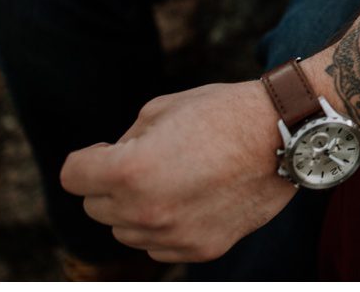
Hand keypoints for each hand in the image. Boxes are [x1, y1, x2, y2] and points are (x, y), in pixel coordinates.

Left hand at [61, 81, 292, 262]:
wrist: (286, 134)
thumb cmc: (225, 112)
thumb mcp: (162, 109)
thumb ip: (126, 143)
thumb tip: (109, 168)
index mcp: (129, 170)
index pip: (73, 176)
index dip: (88, 159)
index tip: (105, 153)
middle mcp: (145, 210)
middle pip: (96, 208)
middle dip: (111, 185)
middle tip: (148, 163)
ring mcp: (174, 235)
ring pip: (126, 231)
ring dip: (137, 209)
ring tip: (175, 181)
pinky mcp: (202, 249)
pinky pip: (160, 245)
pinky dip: (167, 226)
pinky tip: (193, 199)